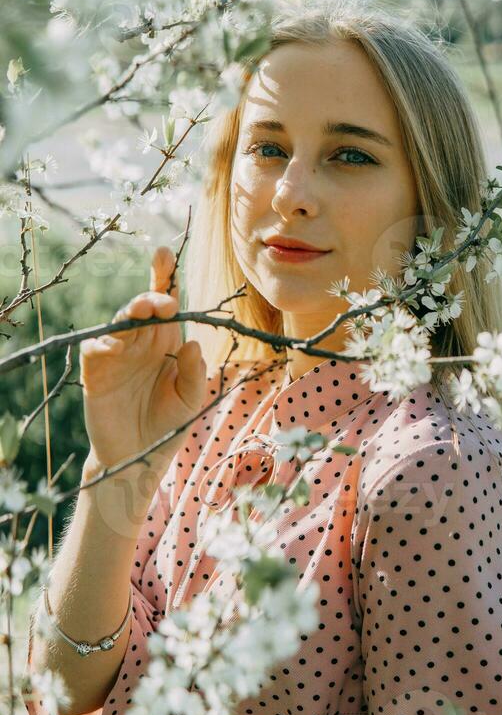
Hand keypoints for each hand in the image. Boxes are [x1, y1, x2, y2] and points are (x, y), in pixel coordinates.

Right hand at [80, 245, 206, 481]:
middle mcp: (141, 342)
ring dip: (129, 314)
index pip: (165, 303)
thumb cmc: (168, 425)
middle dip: (151, 297)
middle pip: (142, 307)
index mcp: (166, 341)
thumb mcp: (191, 399)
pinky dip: (103, 343)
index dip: (164, 277)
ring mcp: (117, 356)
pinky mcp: (96, 374)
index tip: (164, 255)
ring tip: (142, 310)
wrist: (139, 459)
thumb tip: (193, 342)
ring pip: (119, 323)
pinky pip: (95, 350)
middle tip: (162, 301)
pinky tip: (115, 344)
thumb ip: (194, 372)